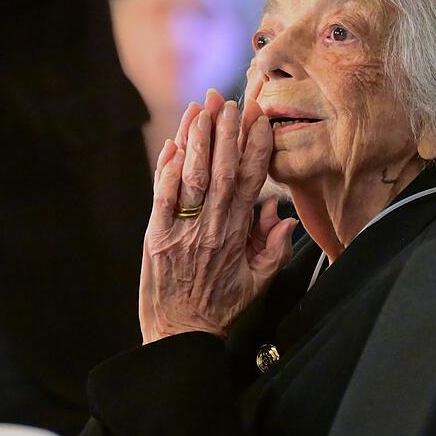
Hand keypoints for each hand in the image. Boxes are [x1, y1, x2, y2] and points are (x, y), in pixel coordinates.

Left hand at [139, 90, 298, 343]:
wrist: (179, 336)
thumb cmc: (219, 309)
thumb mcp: (258, 282)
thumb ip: (273, 246)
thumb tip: (280, 211)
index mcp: (237, 236)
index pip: (252, 181)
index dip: (256, 147)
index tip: (259, 119)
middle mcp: (211, 228)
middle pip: (222, 170)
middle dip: (226, 131)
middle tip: (228, 100)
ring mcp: (181, 230)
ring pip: (192, 176)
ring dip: (197, 139)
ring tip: (202, 108)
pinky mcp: (155, 236)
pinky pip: (162, 196)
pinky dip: (167, 168)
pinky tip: (172, 144)